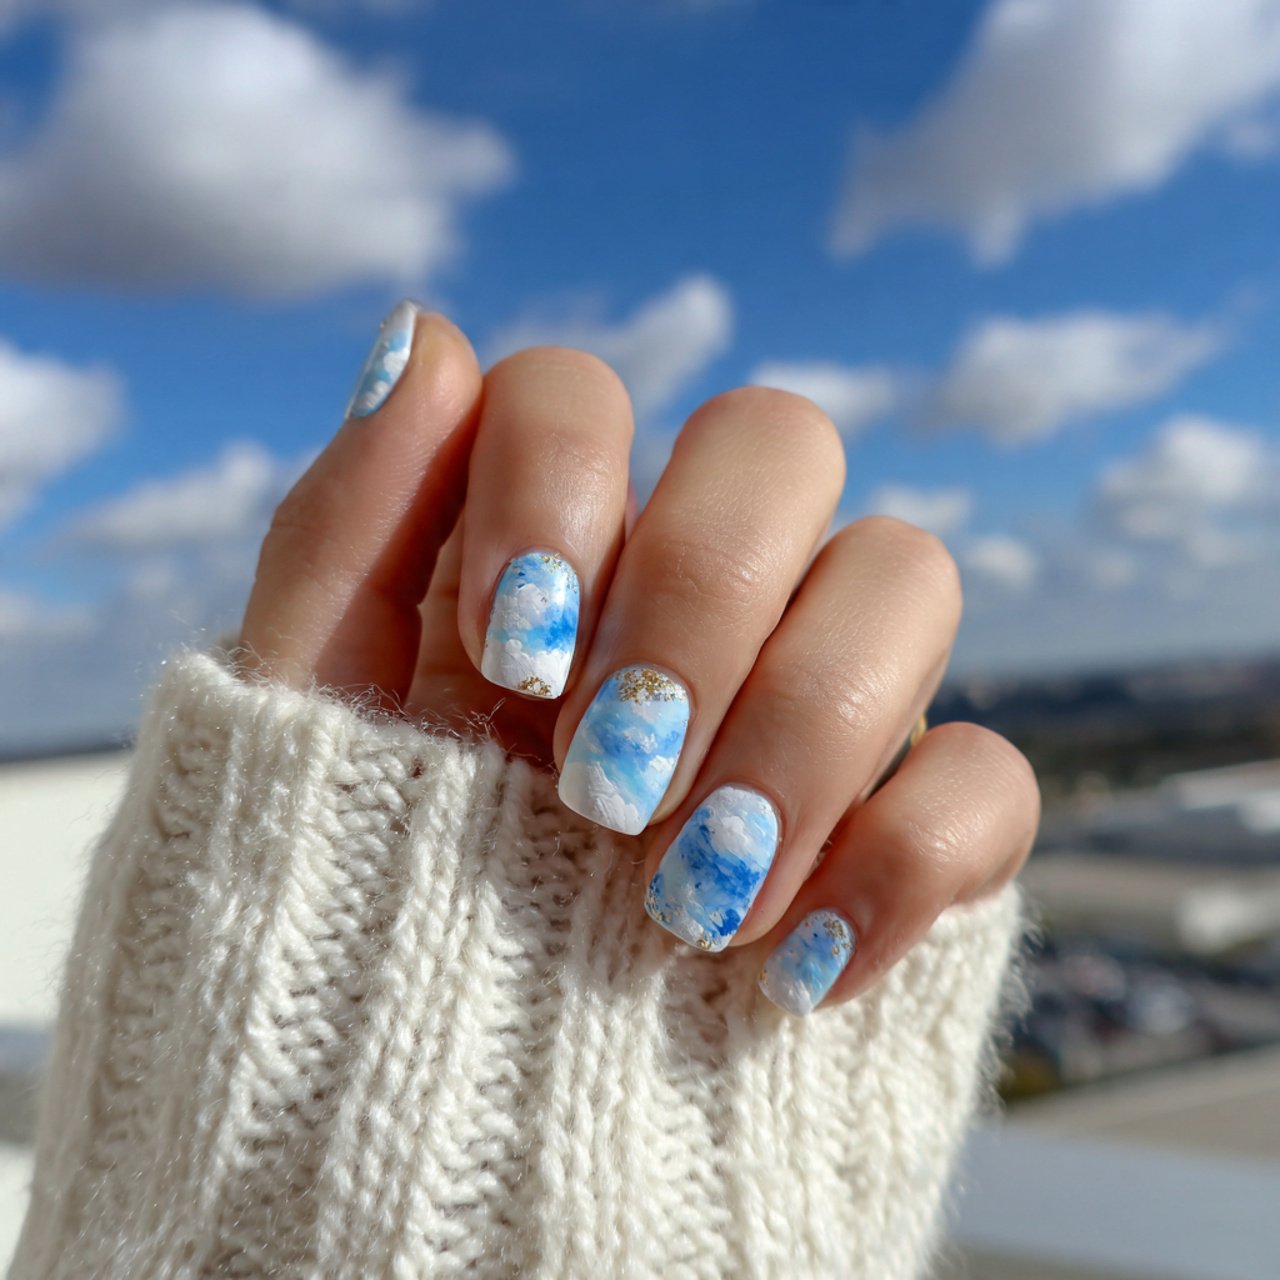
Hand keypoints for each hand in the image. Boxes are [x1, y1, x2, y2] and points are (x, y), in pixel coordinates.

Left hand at [240, 303, 1038, 1014]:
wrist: (436, 1132)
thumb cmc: (348, 913)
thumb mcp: (304, 732)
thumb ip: (345, 532)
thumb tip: (426, 332)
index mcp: (550, 552)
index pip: (583, 391)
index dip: (558, 485)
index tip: (510, 657)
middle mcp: (694, 596)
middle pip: (782, 440)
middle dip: (698, 597)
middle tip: (603, 780)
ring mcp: (809, 700)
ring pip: (907, 577)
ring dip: (804, 727)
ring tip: (687, 900)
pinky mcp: (901, 830)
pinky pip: (988, 777)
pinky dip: (909, 860)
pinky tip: (796, 968)